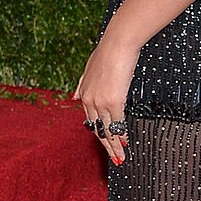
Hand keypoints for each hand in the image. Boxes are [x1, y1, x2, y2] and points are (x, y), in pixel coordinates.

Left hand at [74, 34, 139, 165]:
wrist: (118, 42)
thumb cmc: (108, 51)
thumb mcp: (90, 67)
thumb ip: (82, 83)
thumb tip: (73, 97)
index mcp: (84, 94)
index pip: (90, 120)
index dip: (99, 133)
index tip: (107, 142)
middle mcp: (89, 101)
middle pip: (97, 130)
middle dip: (107, 146)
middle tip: (115, 158)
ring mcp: (101, 102)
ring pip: (107, 130)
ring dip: (114, 146)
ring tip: (121, 158)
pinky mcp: (114, 101)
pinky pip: (118, 123)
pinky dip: (122, 135)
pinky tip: (127, 142)